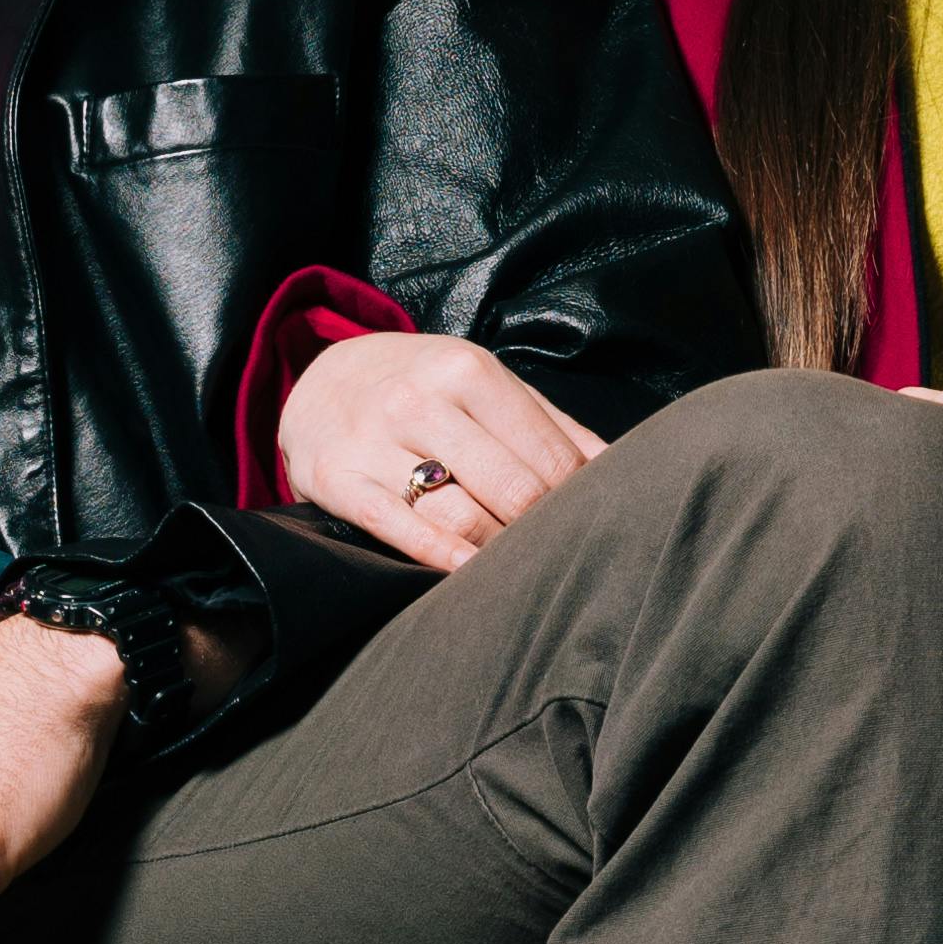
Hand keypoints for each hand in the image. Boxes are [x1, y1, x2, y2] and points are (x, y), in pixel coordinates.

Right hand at [277, 328, 605, 571]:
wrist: (320, 380)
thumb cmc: (423, 388)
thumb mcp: (483, 385)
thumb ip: (550, 425)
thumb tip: (621, 468)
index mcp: (466, 369)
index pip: (546, 455)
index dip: (575, 497)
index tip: (583, 520)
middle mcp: (418, 399)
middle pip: (511, 489)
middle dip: (540, 528)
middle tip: (555, 550)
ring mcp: (372, 440)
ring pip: (459, 515)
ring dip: (499, 551)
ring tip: (519, 567)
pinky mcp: (334, 479)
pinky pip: (397, 528)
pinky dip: (439, 556)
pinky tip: (469, 574)